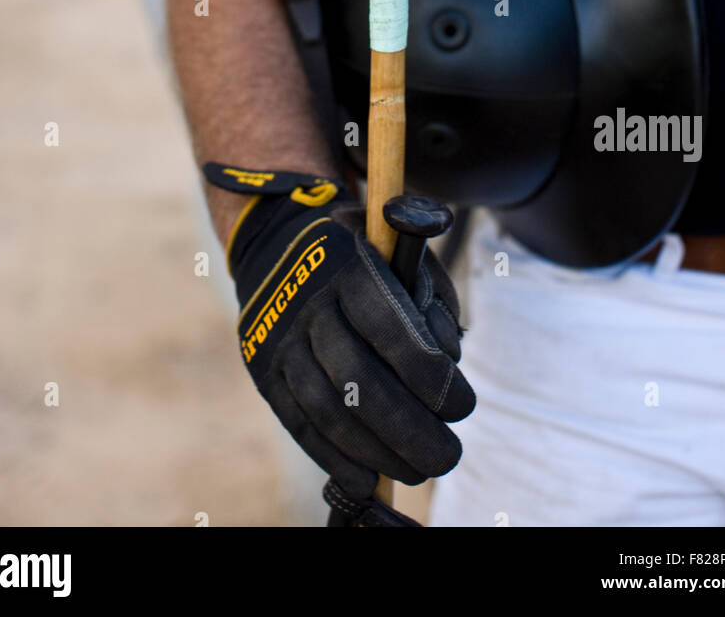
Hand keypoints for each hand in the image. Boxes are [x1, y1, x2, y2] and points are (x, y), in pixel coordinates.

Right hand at [203, 164, 475, 498]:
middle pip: (358, 380)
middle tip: (448, 456)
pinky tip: (367, 480)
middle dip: (410, 429)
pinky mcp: (262, 369)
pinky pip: (299, 422)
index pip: (389, 329)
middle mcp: (308, 302)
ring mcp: (280, 338)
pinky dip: (334, 458)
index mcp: (348, 264)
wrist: (276, 245)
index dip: (429, 376)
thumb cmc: (363, 255)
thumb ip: (433, 303)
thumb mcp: (402, 254)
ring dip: (377, 452)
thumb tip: (450, 365)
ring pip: (328, 410)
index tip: (462, 406)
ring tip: (417, 471)